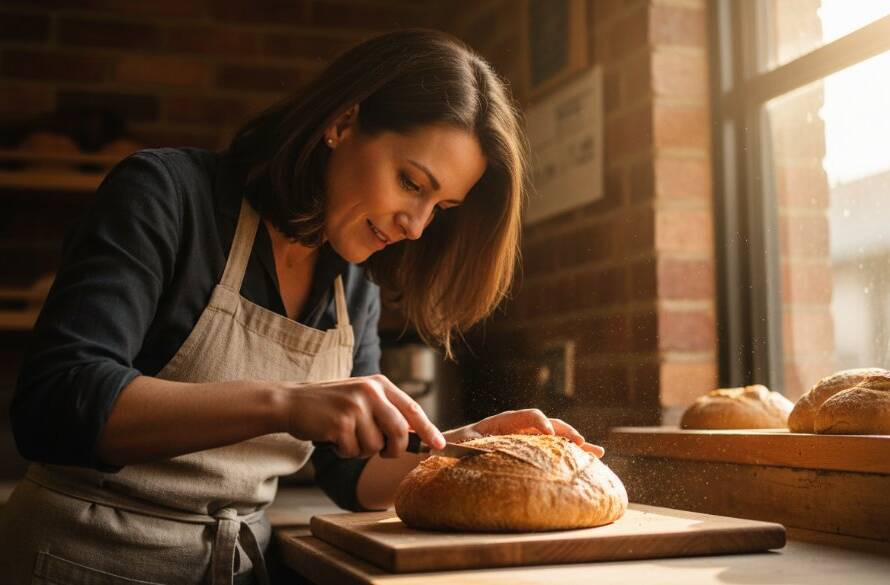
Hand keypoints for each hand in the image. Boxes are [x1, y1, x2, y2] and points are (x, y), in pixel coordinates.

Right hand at [283, 375, 445, 458]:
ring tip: (347, 437)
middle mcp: (370, 392)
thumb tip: (416, 435)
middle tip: (384, 452)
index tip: (440, 445)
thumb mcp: (362, 398)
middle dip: (395, 450)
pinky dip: (344, 453)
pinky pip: (353, 452)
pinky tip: (333, 439)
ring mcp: (355, 406)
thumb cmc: (331, 404)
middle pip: (399, 432)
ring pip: (375, 446)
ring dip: (362, 451)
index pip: (413, 409)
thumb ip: (387, 411)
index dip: (429, 429)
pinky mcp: (340, 423)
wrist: (292, 402)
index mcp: (380, 384)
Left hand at [443, 408, 604, 457]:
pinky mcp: (530, 451)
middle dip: (566, 433)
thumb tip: (479, 448)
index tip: (547, 435)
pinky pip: (552, 451)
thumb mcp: (462, 443)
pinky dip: (569, 455)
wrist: (452, 449)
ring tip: (597, 452)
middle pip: (549, 425)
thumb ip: (471, 443)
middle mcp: (519, 427)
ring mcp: (527, 439)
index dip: (540, 422)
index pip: (528, 415)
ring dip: (575, 445)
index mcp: (504, 421)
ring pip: (556, 438)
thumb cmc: (455, 445)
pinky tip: (587, 461)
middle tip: (582, 443)